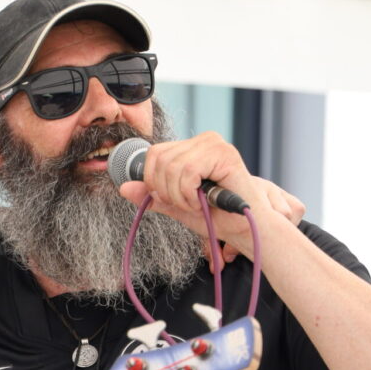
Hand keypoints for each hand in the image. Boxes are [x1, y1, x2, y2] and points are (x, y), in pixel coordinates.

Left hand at [115, 132, 304, 260]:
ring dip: (179, 195)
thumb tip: (124, 187)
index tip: (169, 199)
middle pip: (159, 159)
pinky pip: (187, 171)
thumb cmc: (217, 218)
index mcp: (192, 147)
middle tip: (187, 204)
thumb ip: (153, 196)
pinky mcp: (224, 154)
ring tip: (198, 204)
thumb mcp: (177, 206)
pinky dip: (189, 193)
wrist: (247, 230)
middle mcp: (204, 140)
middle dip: (166, 191)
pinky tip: (204, 201)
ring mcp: (215, 144)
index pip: (154, 153)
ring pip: (172, 167)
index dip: (153, 181)